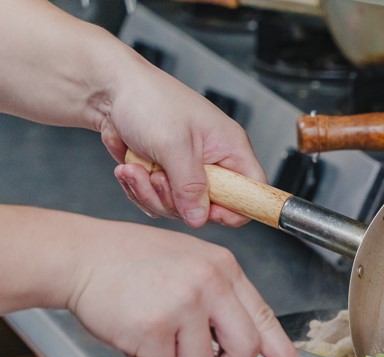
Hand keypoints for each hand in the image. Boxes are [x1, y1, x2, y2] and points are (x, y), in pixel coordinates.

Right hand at [66, 219, 301, 356]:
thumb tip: (240, 350)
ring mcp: (183, 304)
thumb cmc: (130, 262)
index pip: (264, 316)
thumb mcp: (189, 265)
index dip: (282, 352)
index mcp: (223, 268)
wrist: (80, 256)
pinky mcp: (153, 327)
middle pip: (245, 349)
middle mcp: (209, 283)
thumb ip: (218, 302)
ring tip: (154, 333)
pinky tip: (135, 335)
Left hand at [105, 54, 265, 228]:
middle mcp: (213, 162)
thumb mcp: (173, 144)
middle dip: (176, 201)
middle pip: (210, 207)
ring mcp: (186, 170)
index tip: (208, 212)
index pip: (252, 191)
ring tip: (134, 169)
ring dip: (150, 194)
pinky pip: (157, 201)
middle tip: (157, 178)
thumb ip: (189, 186)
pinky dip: (138, 190)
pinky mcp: (164, 176)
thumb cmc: (147, 99)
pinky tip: (128, 169)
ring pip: (179, 207)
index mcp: (229, 148)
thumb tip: (199, 218)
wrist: (108, 88)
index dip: (236, 208)